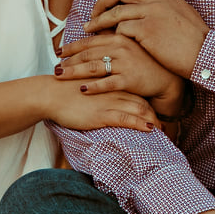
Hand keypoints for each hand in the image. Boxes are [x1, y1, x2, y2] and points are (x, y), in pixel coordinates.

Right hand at [41, 76, 160, 132]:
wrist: (50, 93)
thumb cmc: (63, 90)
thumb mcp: (84, 86)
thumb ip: (95, 90)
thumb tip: (98, 99)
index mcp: (110, 82)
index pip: (136, 92)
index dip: (148, 103)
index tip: (155, 113)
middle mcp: (114, 90)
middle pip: (142, 100)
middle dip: (155, 113)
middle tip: (164, 125)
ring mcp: (110, 101)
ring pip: (139, 109)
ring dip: (153, 121)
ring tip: (162, 131)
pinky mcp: (103, 113)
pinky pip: (127, 118)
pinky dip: (140, 124)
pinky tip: (150, 129)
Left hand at [57, 33, 185, 113]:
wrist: (167, 78)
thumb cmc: (146, 62)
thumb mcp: (130, 45)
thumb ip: (111, 41)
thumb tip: (91, 36)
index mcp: (118, 37)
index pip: (89, 41)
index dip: (71, 47)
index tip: (58, 52)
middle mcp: (120, 48)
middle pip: (87, 54)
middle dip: (68, 61)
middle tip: (55, 68)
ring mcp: (125, 63)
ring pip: (93, 67)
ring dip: (74, 72)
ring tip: (61, 76)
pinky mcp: (129, 79)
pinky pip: (107, 83)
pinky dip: (94, 87)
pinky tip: (82, 90)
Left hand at [85, 0, 210, 78]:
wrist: (205, 54)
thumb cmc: (194, 40)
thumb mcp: (180, 13)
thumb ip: (162, 6)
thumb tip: (145, 6)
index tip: (105, 4)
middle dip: (102, 2)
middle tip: (93, 14)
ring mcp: (151, 12)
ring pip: (115, 11)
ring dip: (99, 21)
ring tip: (90, 30)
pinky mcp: (147, 29)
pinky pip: (121, 28)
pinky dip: (112, 35)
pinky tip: (107, 43)